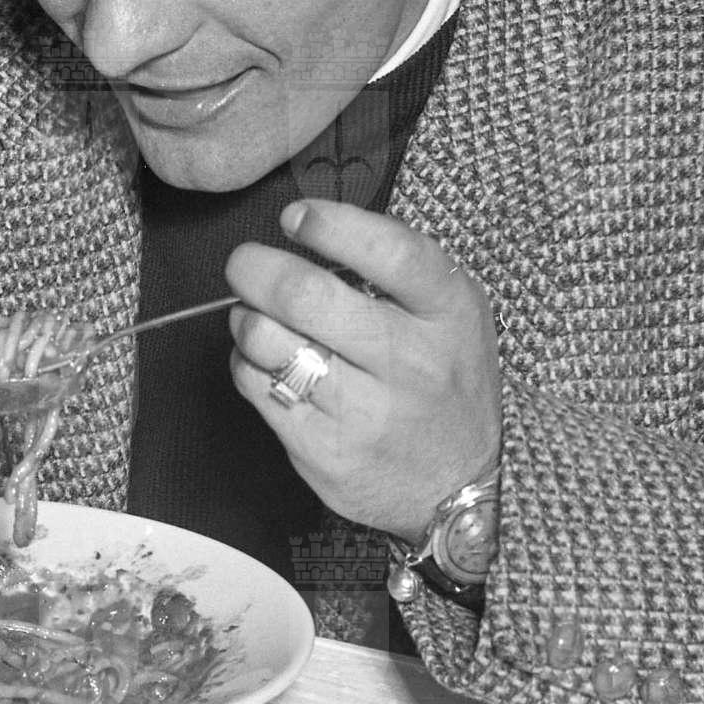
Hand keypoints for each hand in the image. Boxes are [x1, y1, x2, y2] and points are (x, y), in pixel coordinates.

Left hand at [224, 199, 501, 541]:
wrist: (458, 486)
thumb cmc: (443, 382)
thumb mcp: (453, 314)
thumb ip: (397, 267)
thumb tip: (309, 225)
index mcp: (449, 314)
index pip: (391, 253)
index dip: (332, 226)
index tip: (295, 217)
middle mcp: (411, 363)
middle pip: (308, 297)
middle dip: (256, 268)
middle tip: (244, 264)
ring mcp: (367, 413)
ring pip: (270, 343)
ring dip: (246, 319)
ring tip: (254, 318)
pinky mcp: (327, 452)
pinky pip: (258, 388)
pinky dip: (248, 364)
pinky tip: (265, 363)